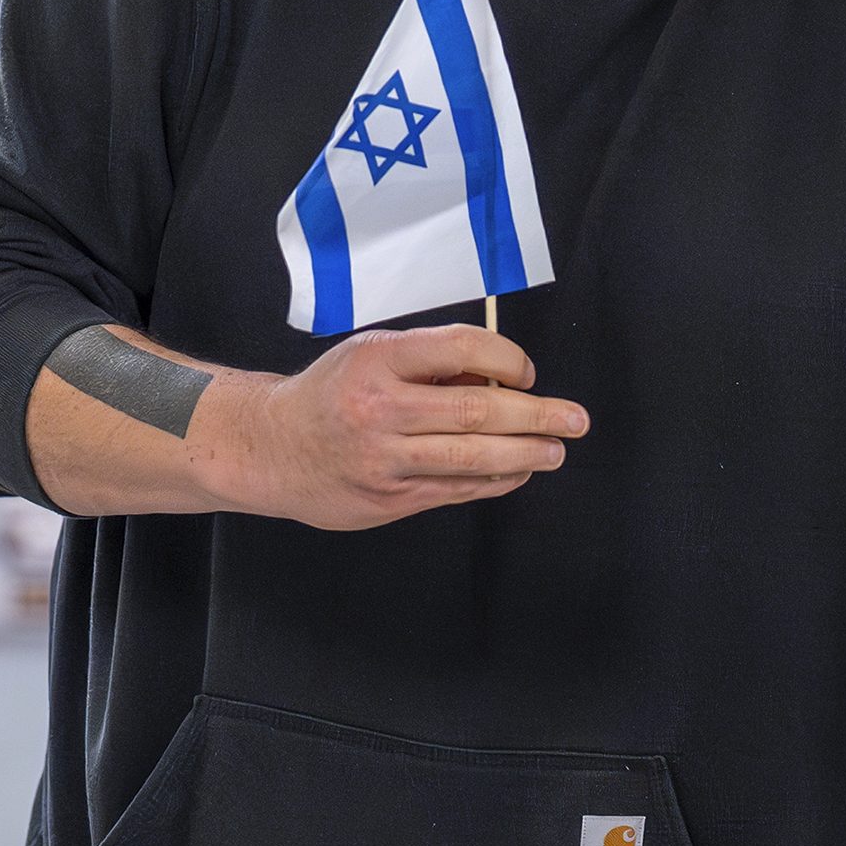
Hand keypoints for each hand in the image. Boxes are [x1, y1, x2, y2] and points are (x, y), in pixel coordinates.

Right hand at [204, 322, 588, 529]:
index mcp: (379, 360)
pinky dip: (494, 481)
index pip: (462, 347)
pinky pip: (455, 489)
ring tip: (555, 450)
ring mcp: (384, 459)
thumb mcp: (370, 355)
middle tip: (575, 418)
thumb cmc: (331, 393)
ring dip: (524, 453)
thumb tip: (500, 377)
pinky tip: (517, 472)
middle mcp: (381, 409)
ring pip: (471, 457)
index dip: (507, 357)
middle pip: (476, 409)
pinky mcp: (388, 498)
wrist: (269, 448)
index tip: (526, 372)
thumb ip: (429, 362)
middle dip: (536, 415)